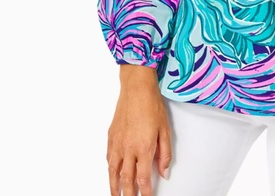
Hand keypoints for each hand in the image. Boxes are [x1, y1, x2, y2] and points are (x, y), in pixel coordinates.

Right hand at [106, 65, 171, 195]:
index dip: (145, 192)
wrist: (136, 89)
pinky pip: (108, 159)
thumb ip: (165, 153)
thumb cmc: (152, 106)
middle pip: (126, 180)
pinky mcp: (111, 137)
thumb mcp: (165, 130)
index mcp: (144, 148)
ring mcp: (117, 144)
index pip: (143, 179)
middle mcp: (128, 149)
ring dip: (114, 187)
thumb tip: (164, 172)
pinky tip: (112, 173)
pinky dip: (110, 170)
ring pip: (113, 172)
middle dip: (128, 195)